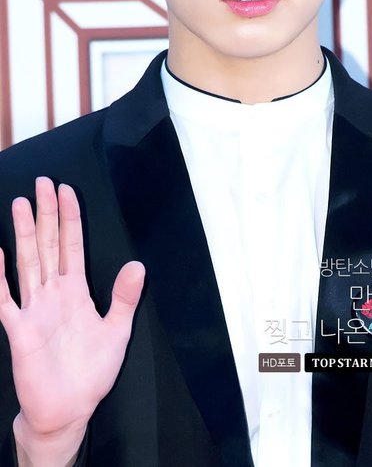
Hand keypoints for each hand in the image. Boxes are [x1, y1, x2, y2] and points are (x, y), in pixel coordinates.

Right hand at [0, 177, 144, 450]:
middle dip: (45, 213)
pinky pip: (5, 299)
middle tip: (43, 182)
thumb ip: (124, 297)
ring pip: (28, 262)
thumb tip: (138, 264)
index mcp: (75, 290)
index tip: (67, 189)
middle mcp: (53, 293)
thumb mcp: (117, 331)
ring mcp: (34, 309)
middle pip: (47, 244)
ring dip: (23, 234)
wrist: (68, 410)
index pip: (72, 245)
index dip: (70, 217)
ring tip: (20, 203)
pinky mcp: (19, 330)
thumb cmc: (91, 372)